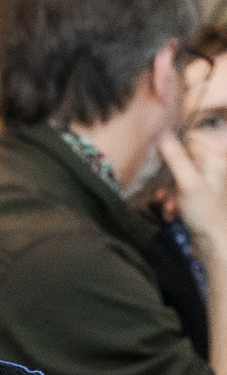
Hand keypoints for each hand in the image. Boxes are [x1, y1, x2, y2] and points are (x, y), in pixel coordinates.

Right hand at [159, 126, 226, 256]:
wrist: (215, 241)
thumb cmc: (205, 212)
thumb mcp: (188, 182)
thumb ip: (176, 157)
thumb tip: (163, 133)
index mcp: (214, 157)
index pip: (189, 139)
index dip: (171, 149)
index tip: (159, 161)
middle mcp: (211, 165)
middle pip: (180, 158)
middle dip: (167, 175)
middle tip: (163, 191)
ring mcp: (205, 180)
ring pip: (177, 174)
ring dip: (167, 190)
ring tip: (167, 205)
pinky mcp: (198, 193)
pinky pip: (179, 188)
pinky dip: (172, 198)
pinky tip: (171, 211)